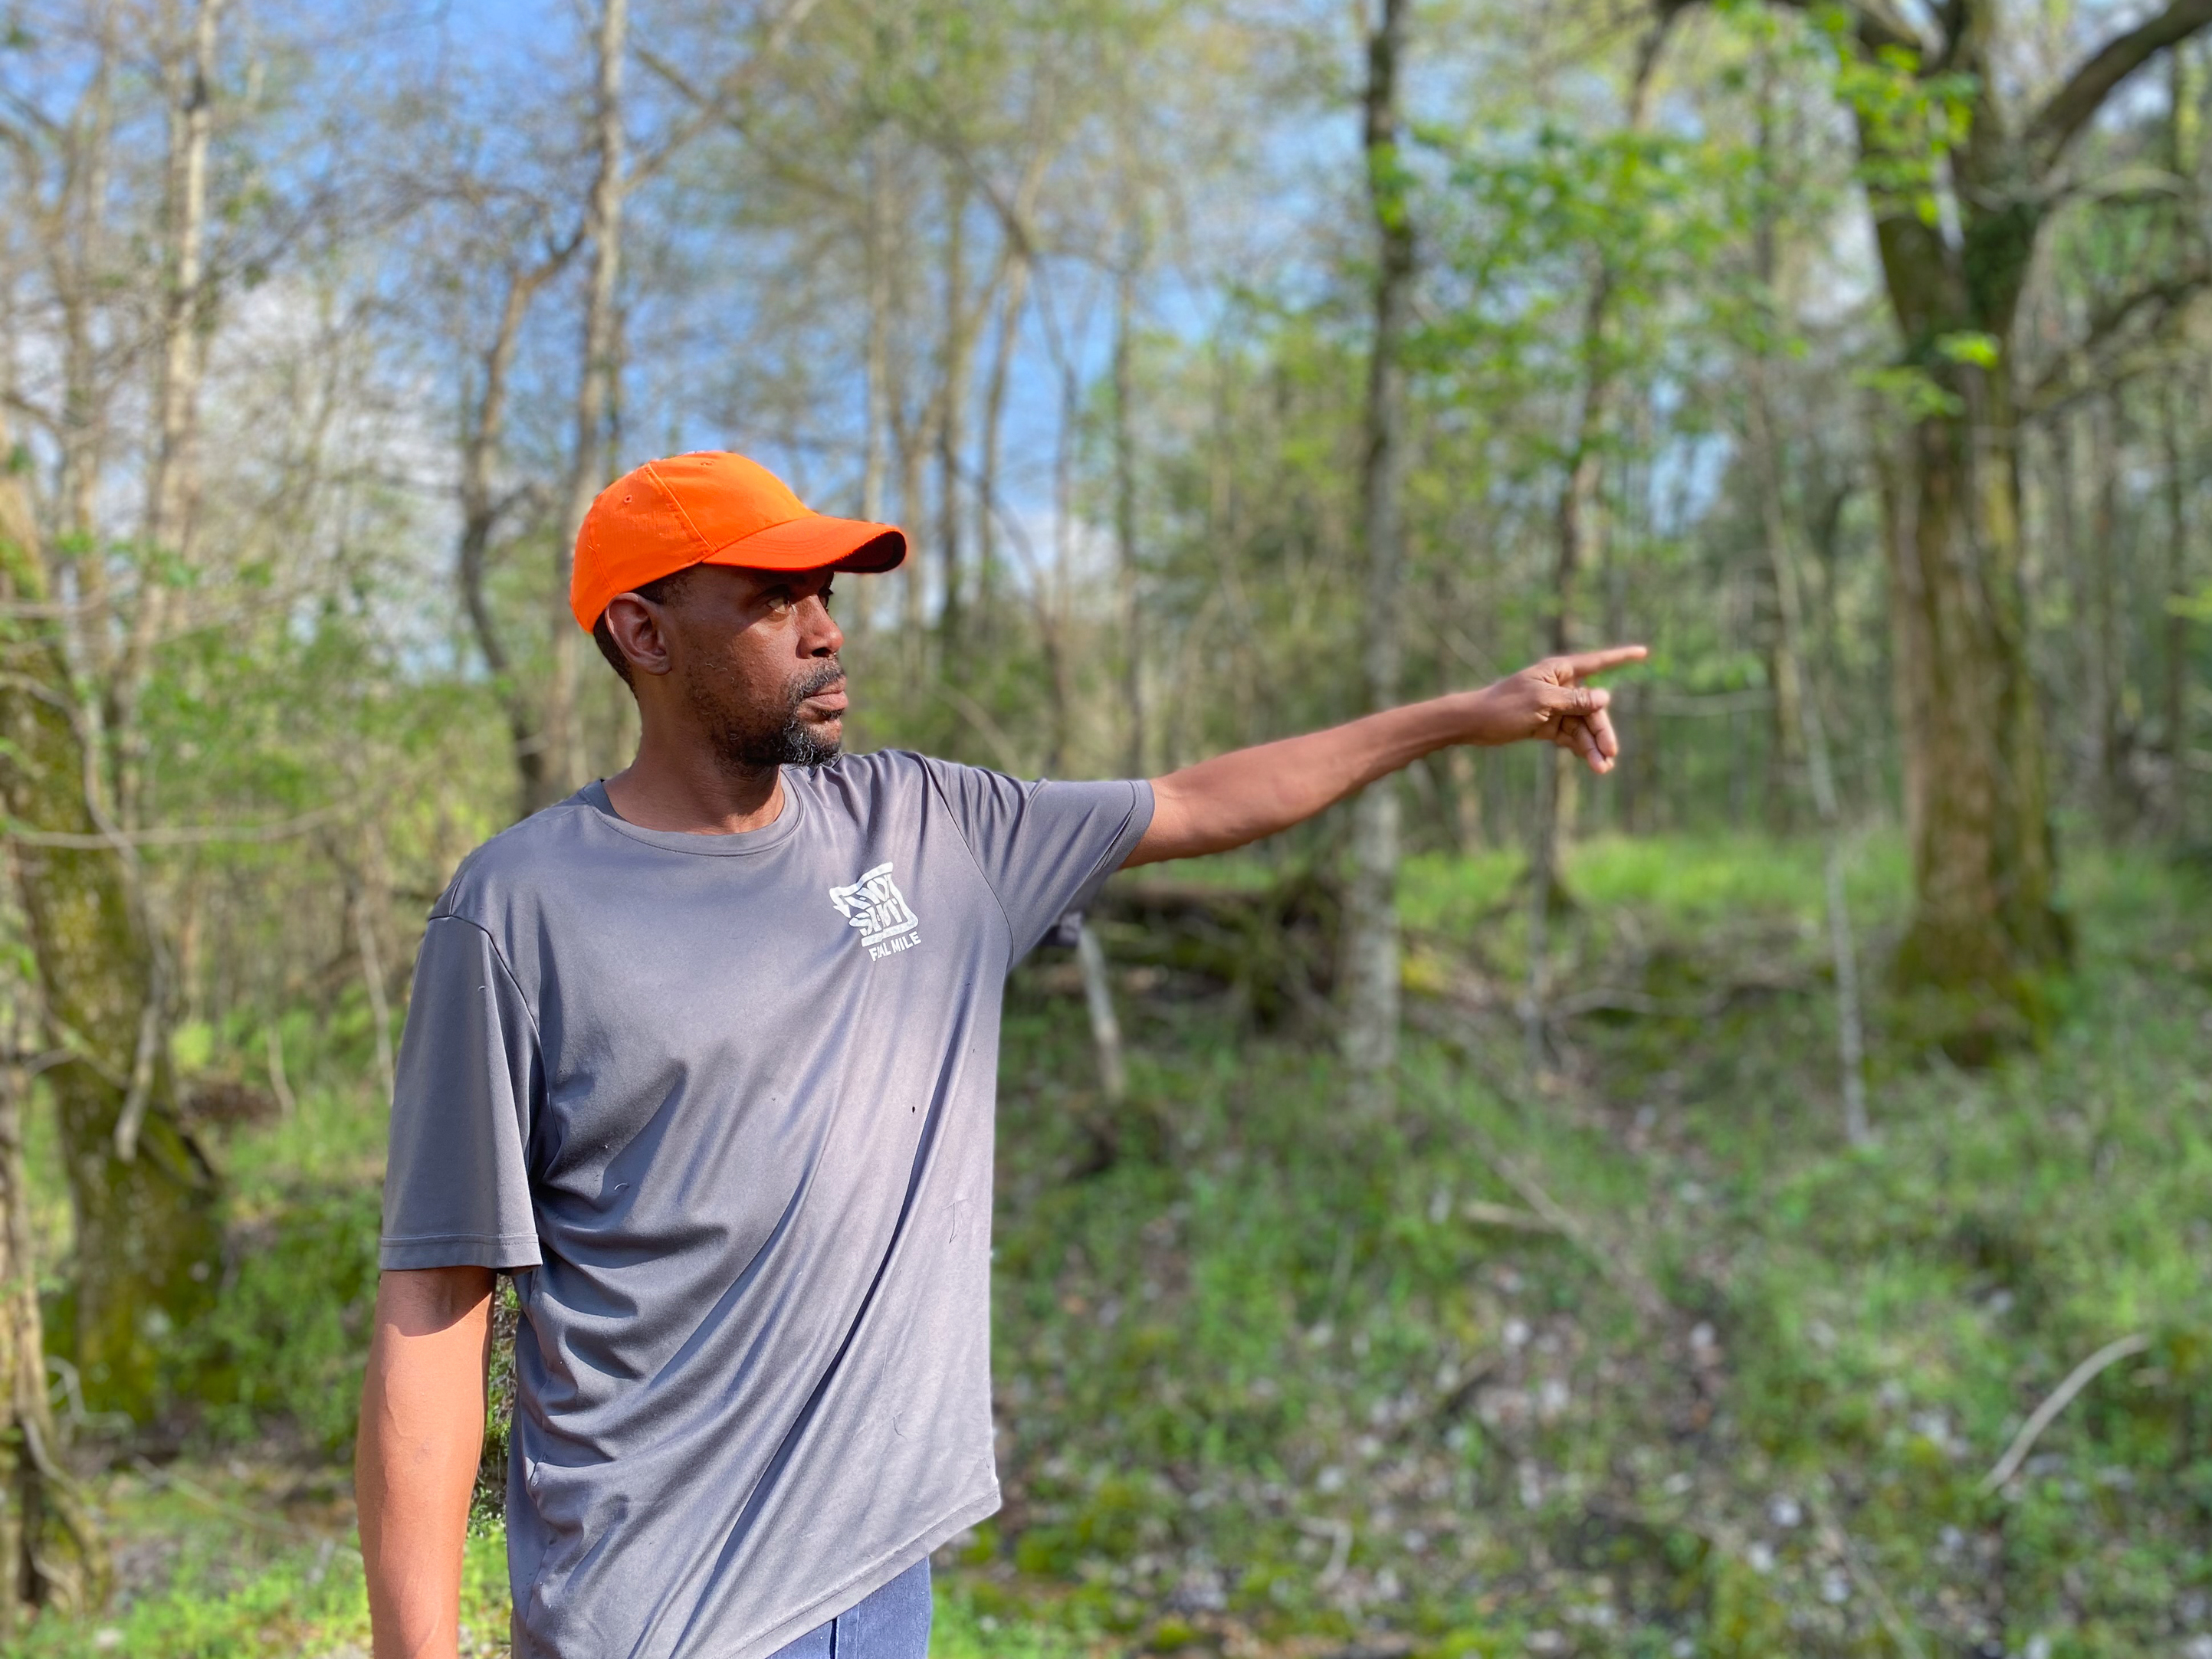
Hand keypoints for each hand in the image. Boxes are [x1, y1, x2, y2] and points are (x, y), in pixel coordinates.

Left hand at [1464, 645, 1646, 773]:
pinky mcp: (1549, 725)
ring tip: (1603, 768)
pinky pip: (1571, 736)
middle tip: (1610, 754)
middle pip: (1593, 708)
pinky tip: (1593, 763)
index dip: (1621, 658)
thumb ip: (1574, 700)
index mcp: (1559, 671)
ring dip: (1593, 746)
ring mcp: (1556, 707)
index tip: (1644, 653)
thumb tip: (1605, 697)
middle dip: (1602, 731)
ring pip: (1584, 726)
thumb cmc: (1504, 705)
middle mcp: (1561, 687)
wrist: (1475, 724)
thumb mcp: (1542, 702)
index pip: (1597, 663)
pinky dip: (1581, 749)